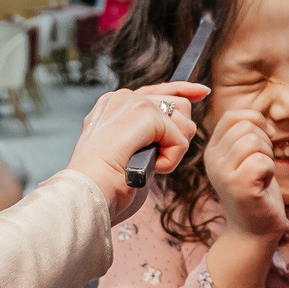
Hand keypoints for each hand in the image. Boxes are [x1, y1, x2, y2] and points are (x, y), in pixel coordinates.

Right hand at [67, 82, 203, 218]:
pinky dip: (171, 161)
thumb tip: (172, 134)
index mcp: (112, 107)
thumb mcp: (126, 157)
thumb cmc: (104, 190)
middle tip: (155, 162)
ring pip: (183, 120)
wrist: (87, 197)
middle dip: (178, 137)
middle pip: (178, 104)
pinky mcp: (144, 114)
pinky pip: (179, 139)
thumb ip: (145, 139)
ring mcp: (131, 102)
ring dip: (173, 151)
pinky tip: (150, 168)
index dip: (182, 90)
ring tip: (147, 166)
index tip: (201, 92)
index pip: (155, 91)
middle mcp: (121, 99)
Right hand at [205, 100, 288, 242]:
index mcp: (212, 150)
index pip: (232, 116)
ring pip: (254, 140)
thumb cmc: (256, 192)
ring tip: (262, 175)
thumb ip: (245, 136)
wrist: (253, 231)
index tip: (266, 138)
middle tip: (263, 165)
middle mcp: (212, 160)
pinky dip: (271, 171)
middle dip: (265, 141)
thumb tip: (260, 118)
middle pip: (246, 126)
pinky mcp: (238, 186)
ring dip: (268, 156)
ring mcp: (223, 173)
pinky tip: (263, 185)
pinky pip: (262, 160)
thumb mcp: (245, 159)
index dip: (256, 120)